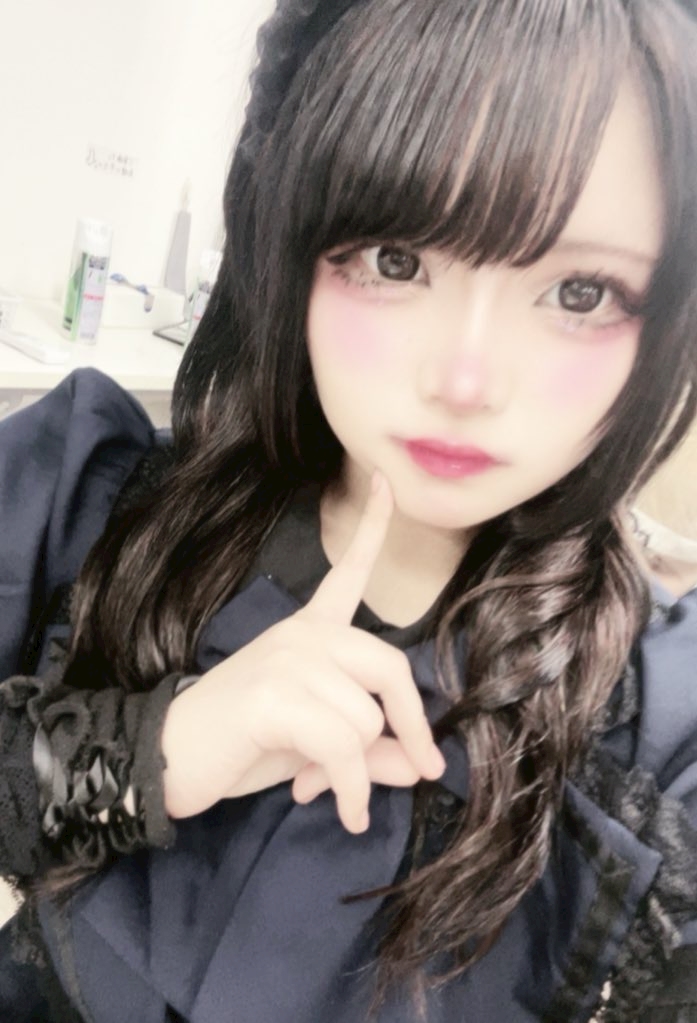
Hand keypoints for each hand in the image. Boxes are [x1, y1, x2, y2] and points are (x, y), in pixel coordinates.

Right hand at [161, 472, 444, 832]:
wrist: (166, 760)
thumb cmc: (243, 745)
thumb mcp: (318, 747)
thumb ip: (370, 750)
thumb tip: (420, 766)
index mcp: (310, 631)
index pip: (348, 572)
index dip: (373, 529)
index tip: (389, 482)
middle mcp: (302, 635)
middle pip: (391, 667)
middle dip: (413, 726)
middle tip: (420, 769)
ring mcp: (286, 660)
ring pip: (367, 719)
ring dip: (358, 771)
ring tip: (324, 786)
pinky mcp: (273, 695)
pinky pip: (343, 747)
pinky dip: (351, 790)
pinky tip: (344, 810)